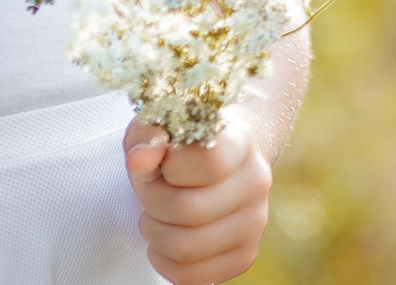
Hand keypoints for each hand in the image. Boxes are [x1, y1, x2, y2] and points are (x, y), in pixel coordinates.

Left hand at [123, 116, 273, 283]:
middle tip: (150, 194)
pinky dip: (165, 263)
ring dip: (154, 234)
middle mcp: (256, 182)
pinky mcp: (245, 255)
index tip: (165, 162)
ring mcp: (255, 222)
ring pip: (187, 247)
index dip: (172, 167)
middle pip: (189, 210)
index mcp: (240, 142)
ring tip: (154, 217)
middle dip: (153, 203)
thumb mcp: (159, 126)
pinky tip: (164, 240)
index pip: (210, 163)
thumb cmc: (182, 145)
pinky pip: (193, 276)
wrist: (219, 160)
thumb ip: (147, 136)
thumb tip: (139, 160)